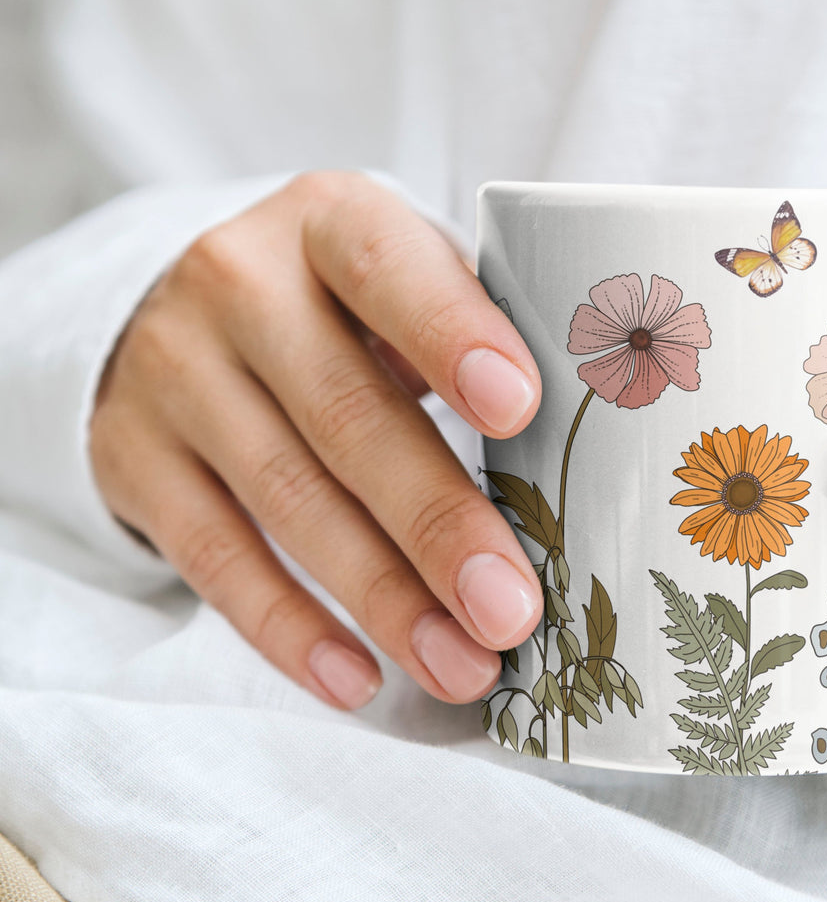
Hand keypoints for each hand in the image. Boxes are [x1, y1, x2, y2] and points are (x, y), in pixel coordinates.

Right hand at [91, 172, 544, 709]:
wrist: (182, 314)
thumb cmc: (352, 309)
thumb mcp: (408, 281)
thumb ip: (485, 335)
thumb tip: (616, 453)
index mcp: (330, 222)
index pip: (387, 267)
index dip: (453, 335)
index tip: (521, 412)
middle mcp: (239, 283)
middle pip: (346, 415)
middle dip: (436, 524)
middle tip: (512, 611)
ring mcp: (176, 372)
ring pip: (286, 498)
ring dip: (383, 599)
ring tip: (463, 668)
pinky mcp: (135, 458)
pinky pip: (212, 558)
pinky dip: (289, 629)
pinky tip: (358, 679)